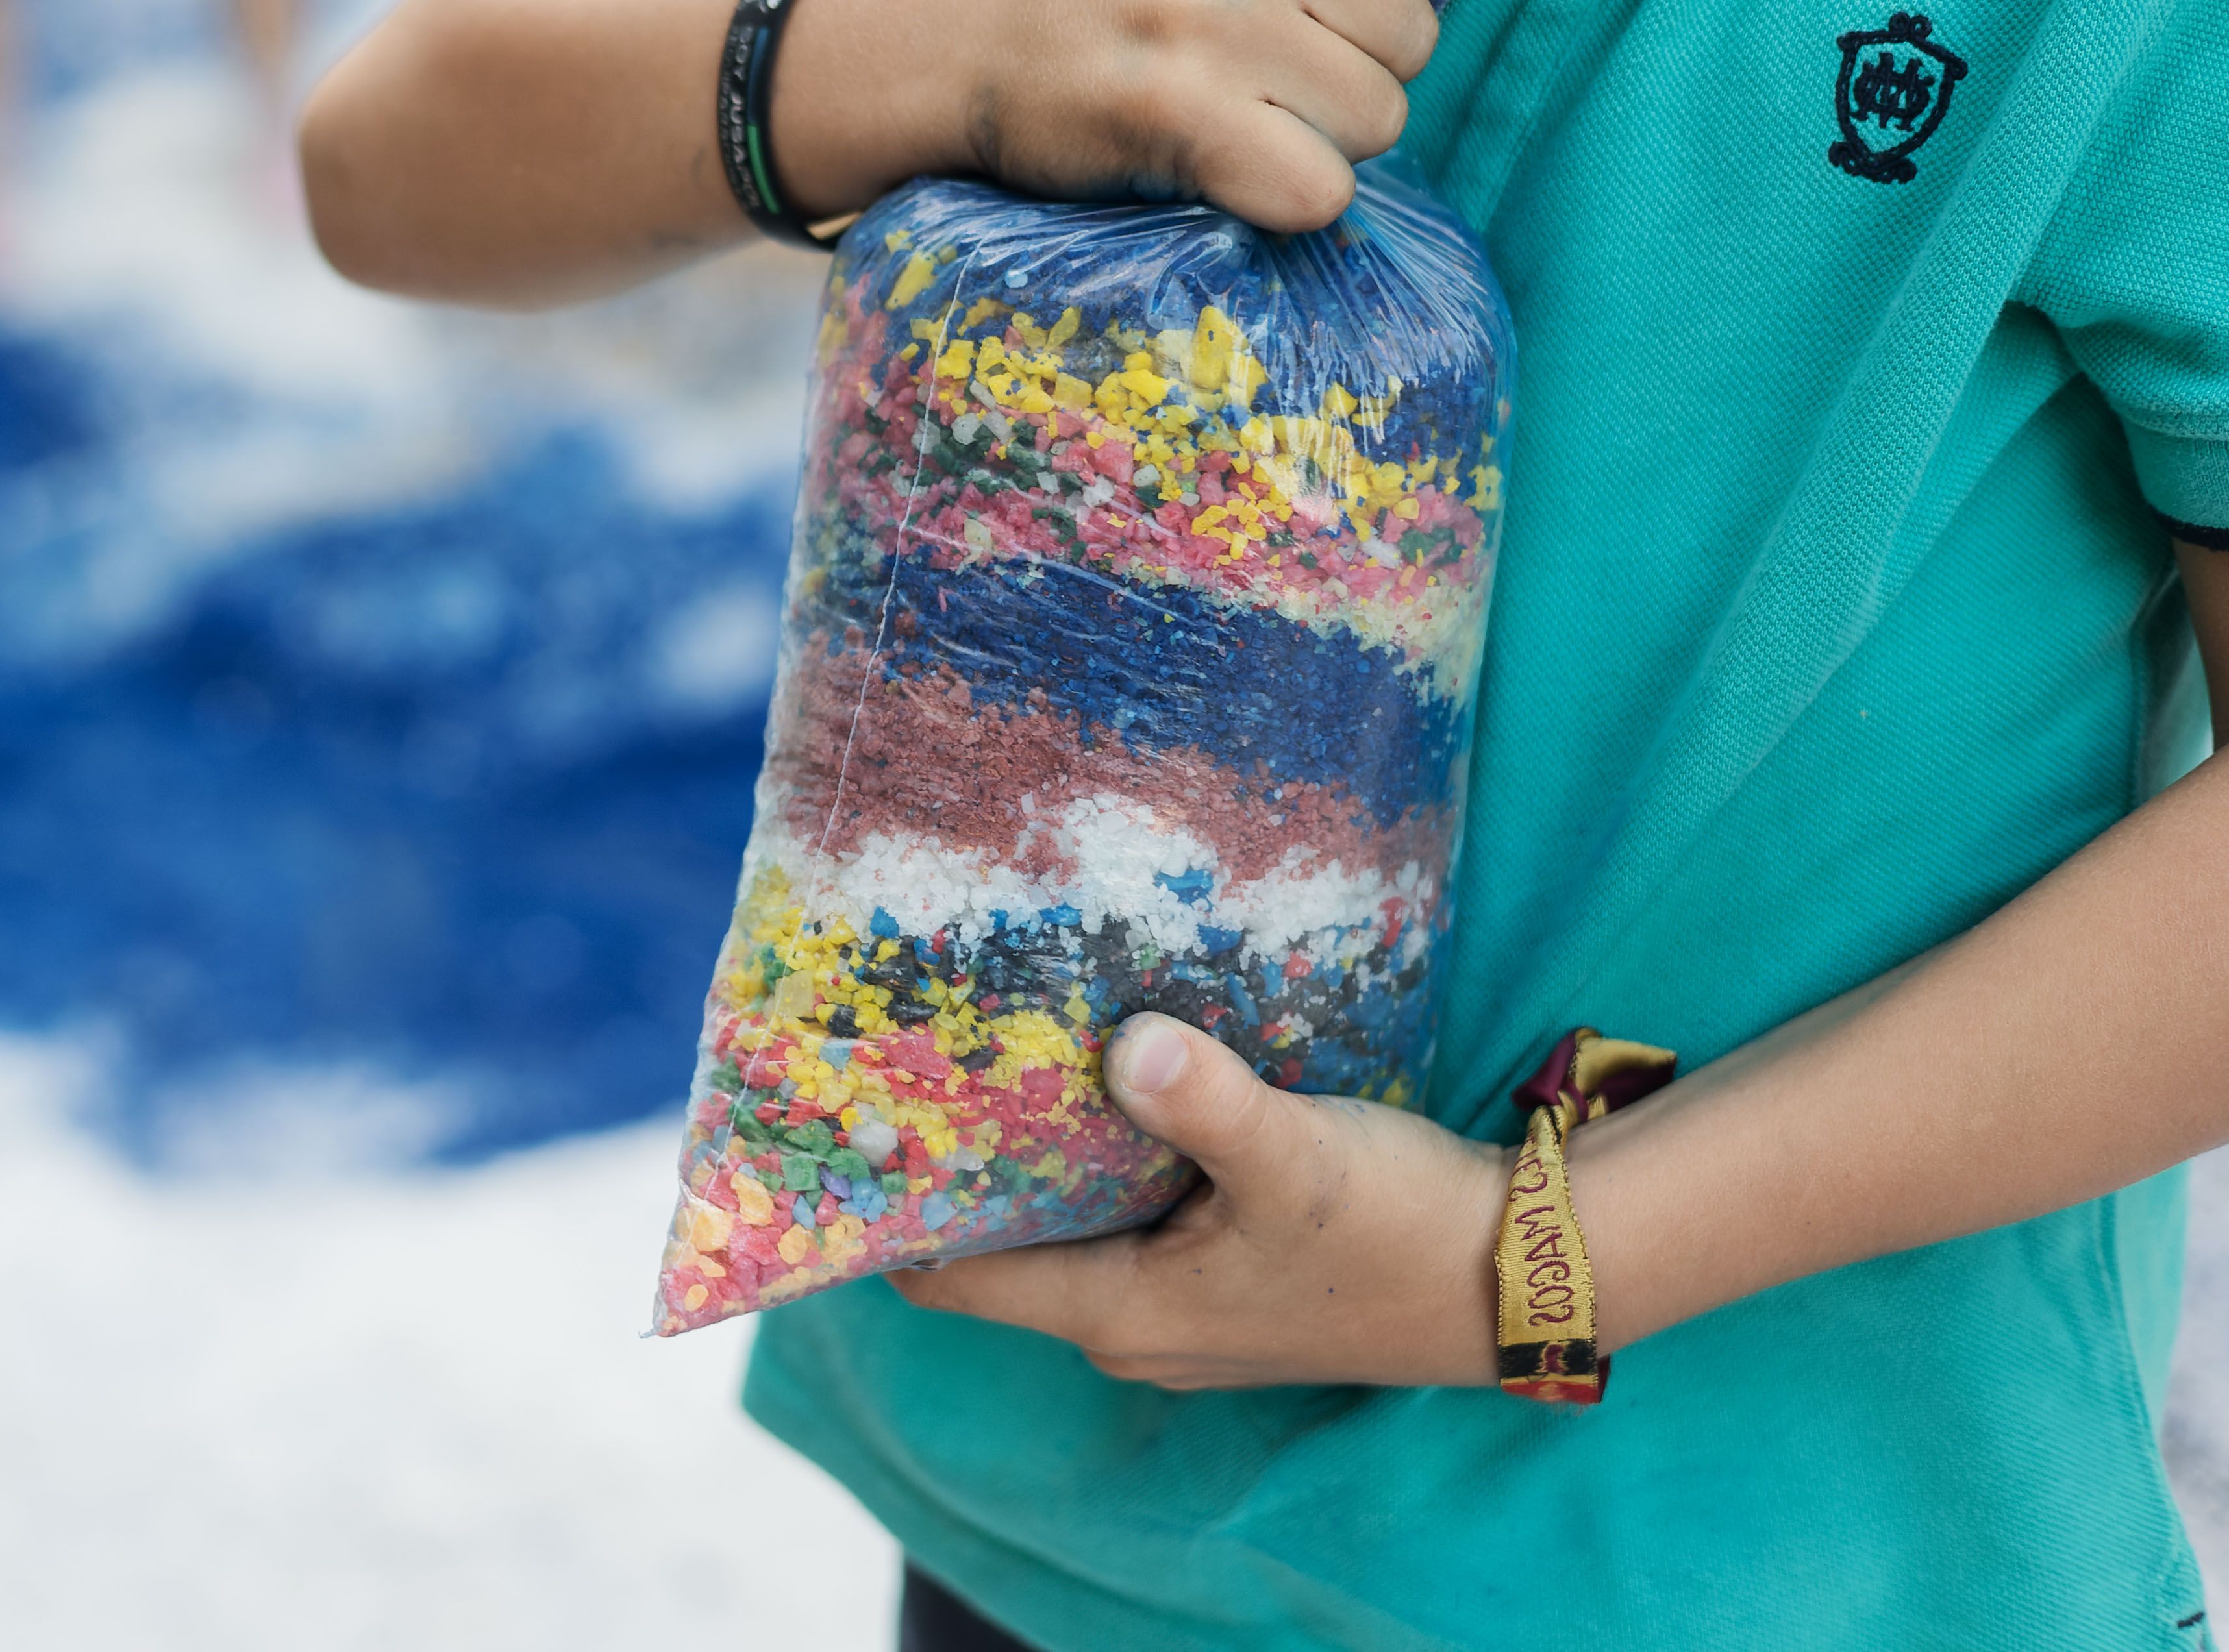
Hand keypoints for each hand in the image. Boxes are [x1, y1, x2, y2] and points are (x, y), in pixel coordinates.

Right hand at [774, 0, 1458, 233]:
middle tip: (1240, 62)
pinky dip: (1278, 199)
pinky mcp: (1174, 108)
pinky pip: (1318, 192)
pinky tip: (1217, 163)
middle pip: (1415, 43)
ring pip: (1378, 121)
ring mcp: (1212, 8)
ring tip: (1222, 105)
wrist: (960, 21)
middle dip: (1343, 71)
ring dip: (1310, 137)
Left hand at [889, 1011, 1510, 1389]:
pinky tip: (1099, 1085)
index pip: (952, 1275)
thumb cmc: (1405, 1228)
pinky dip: (1098, 1163)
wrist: (1523, 1274)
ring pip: (1065, 1229)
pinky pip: (1123, 1220)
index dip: (894, 1206)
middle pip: (999, 1247)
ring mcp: (1180, 1310)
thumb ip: (1204, 1101)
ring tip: (990, 1052)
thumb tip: (1128, 1042)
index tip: (850, 1117)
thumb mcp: (1296, 1155)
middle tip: (912, 1054)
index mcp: (1118, 1315)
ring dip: (1033, 1159)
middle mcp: (1132, 1330)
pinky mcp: (1225, 1277)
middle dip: (960, 1165)